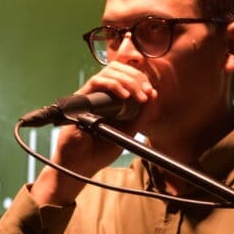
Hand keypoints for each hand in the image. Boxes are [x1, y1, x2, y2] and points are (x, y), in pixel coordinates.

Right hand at [31, 63, 156, 204]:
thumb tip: (153, 94)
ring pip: (109, 71)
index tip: (151, 92)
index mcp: (111, 98)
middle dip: (136, 77)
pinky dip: (114, 85)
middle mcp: (99, 93)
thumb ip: (140, 115)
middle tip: (147, 92)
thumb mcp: (129, 131)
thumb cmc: (100, 150)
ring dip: (128, 80)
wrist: (81, 164)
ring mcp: (89, 95)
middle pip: (118, 68)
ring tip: (139, 96)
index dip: (140, 79)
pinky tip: (125, 96)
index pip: (126, 76)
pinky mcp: (80, 99)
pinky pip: (97, 82)